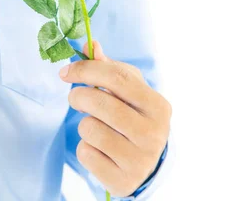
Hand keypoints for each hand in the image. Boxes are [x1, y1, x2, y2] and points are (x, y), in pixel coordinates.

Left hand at [59, 41, 170, 196]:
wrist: (146, 165)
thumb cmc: (134, 118)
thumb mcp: (128, 92)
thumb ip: (108, 67)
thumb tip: (89, 44)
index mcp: (158, 106)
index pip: (116, 77)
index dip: (85, 70)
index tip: (65, 71)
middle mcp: (154, 134)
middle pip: (99, 102)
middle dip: (78, 96)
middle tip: (76, 99)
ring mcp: (139, 160)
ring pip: (89, 128)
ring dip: (84, 125)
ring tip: (97, 128)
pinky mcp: (122, 180)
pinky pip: (85, 153)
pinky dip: (85, 148)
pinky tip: (100, 150)